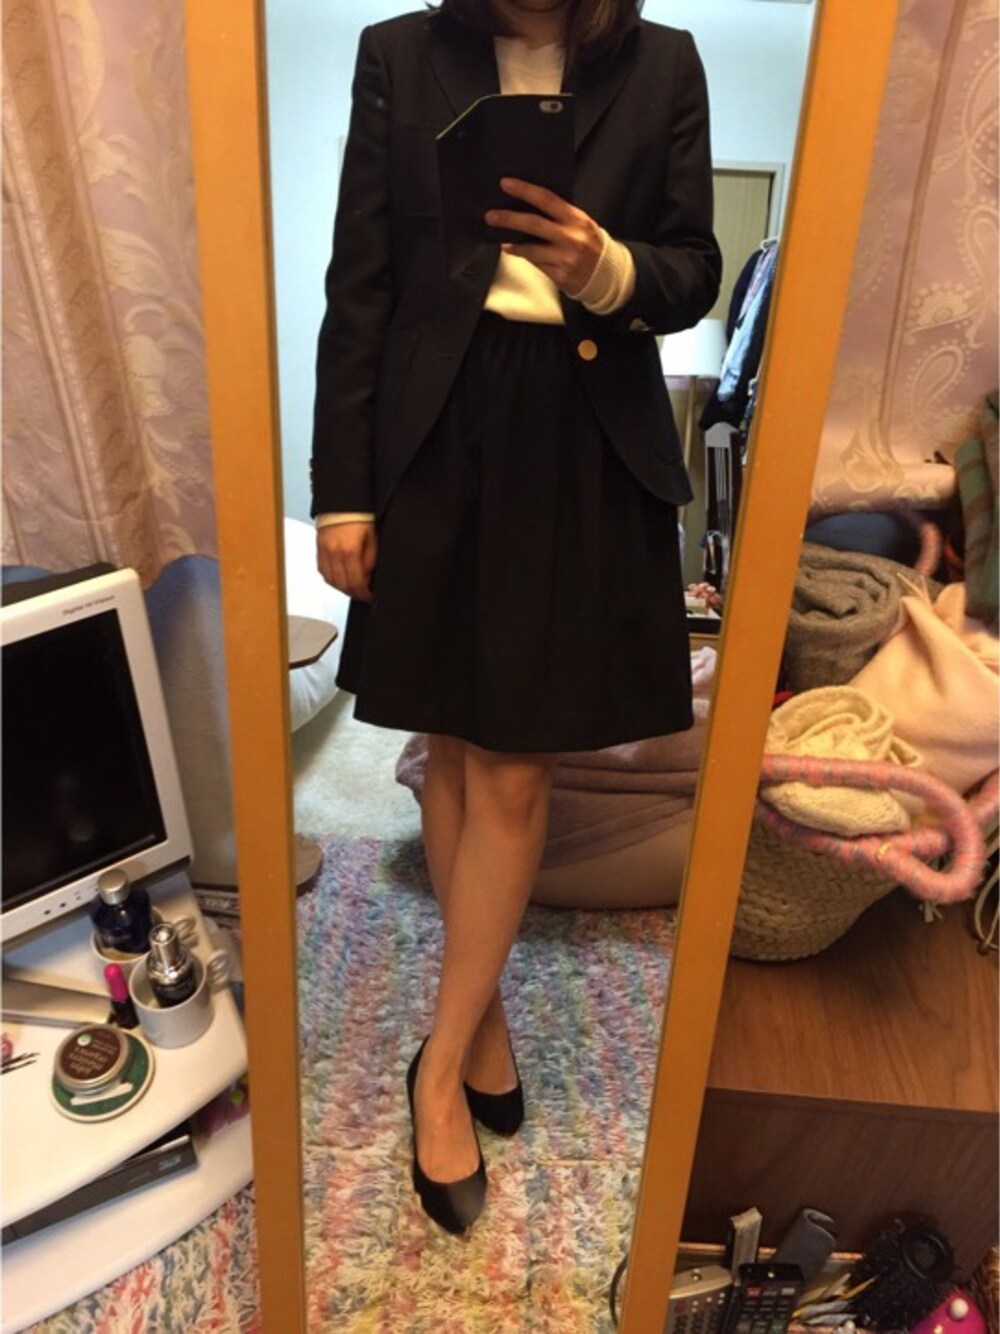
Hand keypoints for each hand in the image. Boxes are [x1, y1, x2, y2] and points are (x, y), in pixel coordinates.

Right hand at [317, 522, 376, 601]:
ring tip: (352, 588)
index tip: (369, 597)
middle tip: (362, 595)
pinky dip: (331, 578)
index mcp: (350, 551)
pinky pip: (322, 571)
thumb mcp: (372, 538)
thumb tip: (368, 578)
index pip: (356, 582)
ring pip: (330, 580)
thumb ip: (370, 560)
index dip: (363, 593)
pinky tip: (339, 578)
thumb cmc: (359, 516)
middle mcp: (334, 554)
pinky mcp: (319, 548)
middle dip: (354, 593)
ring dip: (342, 588)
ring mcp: (324, 552)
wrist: (342, 500)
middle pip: (342, 585)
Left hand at [485, 178, 603, 294]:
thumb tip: (528, 206)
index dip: (524, 190)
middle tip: (491, 216)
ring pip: (531, 250)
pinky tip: (516, 252)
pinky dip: (524, 257)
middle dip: (509, 219)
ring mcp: (565, 258)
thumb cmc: (590, 244)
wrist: (606, 274)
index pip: (547, 199)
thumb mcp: (581, 223)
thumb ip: (559, 215)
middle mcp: (571, 238)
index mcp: (576, 219)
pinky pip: (536, 264)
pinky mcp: (560, 276)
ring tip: (501, 240)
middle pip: (533, 224)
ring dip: (513, 244)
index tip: (506, 184)